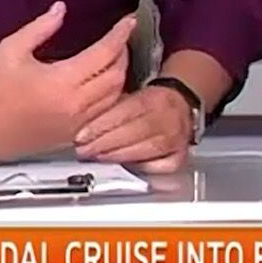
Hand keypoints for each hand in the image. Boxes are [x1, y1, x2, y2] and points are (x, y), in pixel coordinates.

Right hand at [0, 2, 135, 159]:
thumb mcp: (12, 49)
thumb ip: (40, 27)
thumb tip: (61, 9)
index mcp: (62, 81)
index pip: (104, 53)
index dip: (120, 34)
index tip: (128, 21)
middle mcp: (75, 104)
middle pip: (117, 74)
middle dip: (123, 53)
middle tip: (119, 39)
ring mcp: (78, 123)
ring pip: (116, 96)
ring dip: (120, 75)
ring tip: (114, 59)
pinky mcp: (75, 135)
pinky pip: (105, 113)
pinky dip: (112, 96)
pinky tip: (104, 85)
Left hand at [74, 85, 194, 171]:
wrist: (179, 108)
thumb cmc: (150, 103)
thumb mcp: (131, 95)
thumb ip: (112, 107)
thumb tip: (83, 120)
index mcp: (157, 99)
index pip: (130, 109)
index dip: (103, 124)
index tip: (82, 135)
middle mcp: (170, 119)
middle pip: (136, 131)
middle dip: (105, 142)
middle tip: (83, 149)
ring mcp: (177, 140)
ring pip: (145, 149)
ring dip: (115, 155)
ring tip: (94, 156)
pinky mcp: (177, 158)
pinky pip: (157, 166)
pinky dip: (136, 167)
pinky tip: (118, 166)